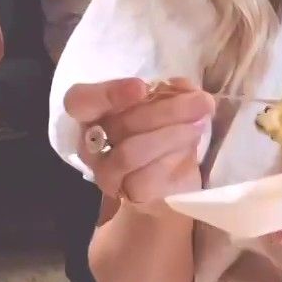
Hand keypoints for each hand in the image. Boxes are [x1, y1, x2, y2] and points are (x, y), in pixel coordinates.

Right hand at [63, 76, 214, 211]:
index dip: (108, 93)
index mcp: (93, 115)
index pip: (80, 101)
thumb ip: (172, 92)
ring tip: (200, 124)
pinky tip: (191, 150)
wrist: (173, 181)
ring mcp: (106, 173)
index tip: (142, 88)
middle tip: (200, 102)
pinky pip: (147, 177)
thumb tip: (181, 86)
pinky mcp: (128, 195)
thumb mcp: (168, 106)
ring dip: (170, 135)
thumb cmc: (163, 134)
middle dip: (165, 110)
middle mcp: (92, 144)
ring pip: (129, 153)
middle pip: (118, 124)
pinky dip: (172, 159)